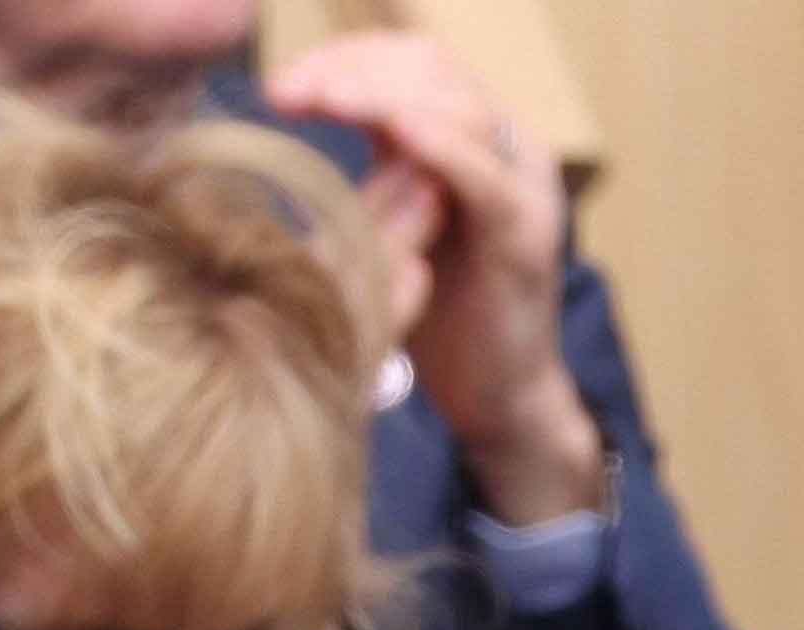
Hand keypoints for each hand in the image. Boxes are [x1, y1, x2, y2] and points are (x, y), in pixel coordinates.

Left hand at [262, 29, 609, 525]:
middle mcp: (502, 146)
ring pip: (456, 105)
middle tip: (285, 91)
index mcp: (468, 137)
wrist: (497, 397)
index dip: (342, 58)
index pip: (406, 59)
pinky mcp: (525, 233)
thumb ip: (369, 175)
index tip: (278, 86)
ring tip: (324, 98)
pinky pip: (483, 174)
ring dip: (383, 95)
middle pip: (430, 66)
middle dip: (351, 70)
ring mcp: (521, 184)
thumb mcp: (389, 231)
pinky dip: (440, 145)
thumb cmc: (439, 319)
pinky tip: (395, 129)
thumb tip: (305, 129)